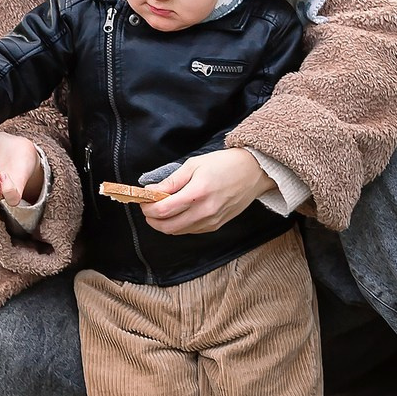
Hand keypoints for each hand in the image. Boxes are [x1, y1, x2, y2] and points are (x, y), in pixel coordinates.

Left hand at [141, 148, 274, 235]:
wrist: (253, 172)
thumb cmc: (224, 164)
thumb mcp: (194, 165)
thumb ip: (171, 181)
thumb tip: (151, 191)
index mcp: (197, 193)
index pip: (162, 210)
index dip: (147, 207)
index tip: (143, 200)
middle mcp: (204, 212)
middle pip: (167, 226)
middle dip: (152, 219)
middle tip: (148, 207)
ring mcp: (211, 221)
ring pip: (177, 231)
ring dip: (164, 223)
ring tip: (162, 208)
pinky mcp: (216, 226)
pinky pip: (190, 230)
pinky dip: (179, 224)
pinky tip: (179, 212)